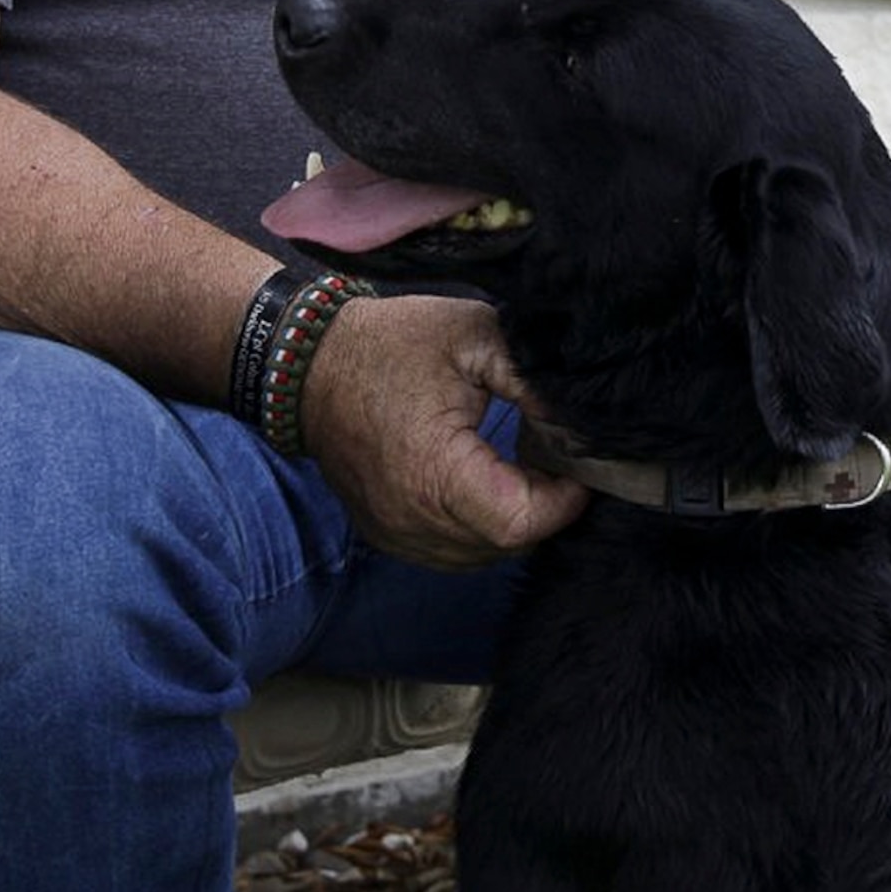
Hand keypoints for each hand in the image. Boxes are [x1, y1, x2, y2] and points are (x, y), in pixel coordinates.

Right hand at [302, 292, 586, 569]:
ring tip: (525, 470)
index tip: (577, 462)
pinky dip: (479, 529)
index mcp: (433, 471)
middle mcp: (411, 518)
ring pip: (482, 556)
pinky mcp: (387, 534)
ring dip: (514, 522)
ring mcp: (395, 533)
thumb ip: (534, 379)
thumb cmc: (392, 344)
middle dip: (545, 509)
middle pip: (507, 545)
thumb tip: (581, 423)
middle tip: (559, 460)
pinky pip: (451, 552)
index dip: (562, 500)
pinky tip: (489, 484)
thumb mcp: (476, 335)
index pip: (520, 523)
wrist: (309, 363)